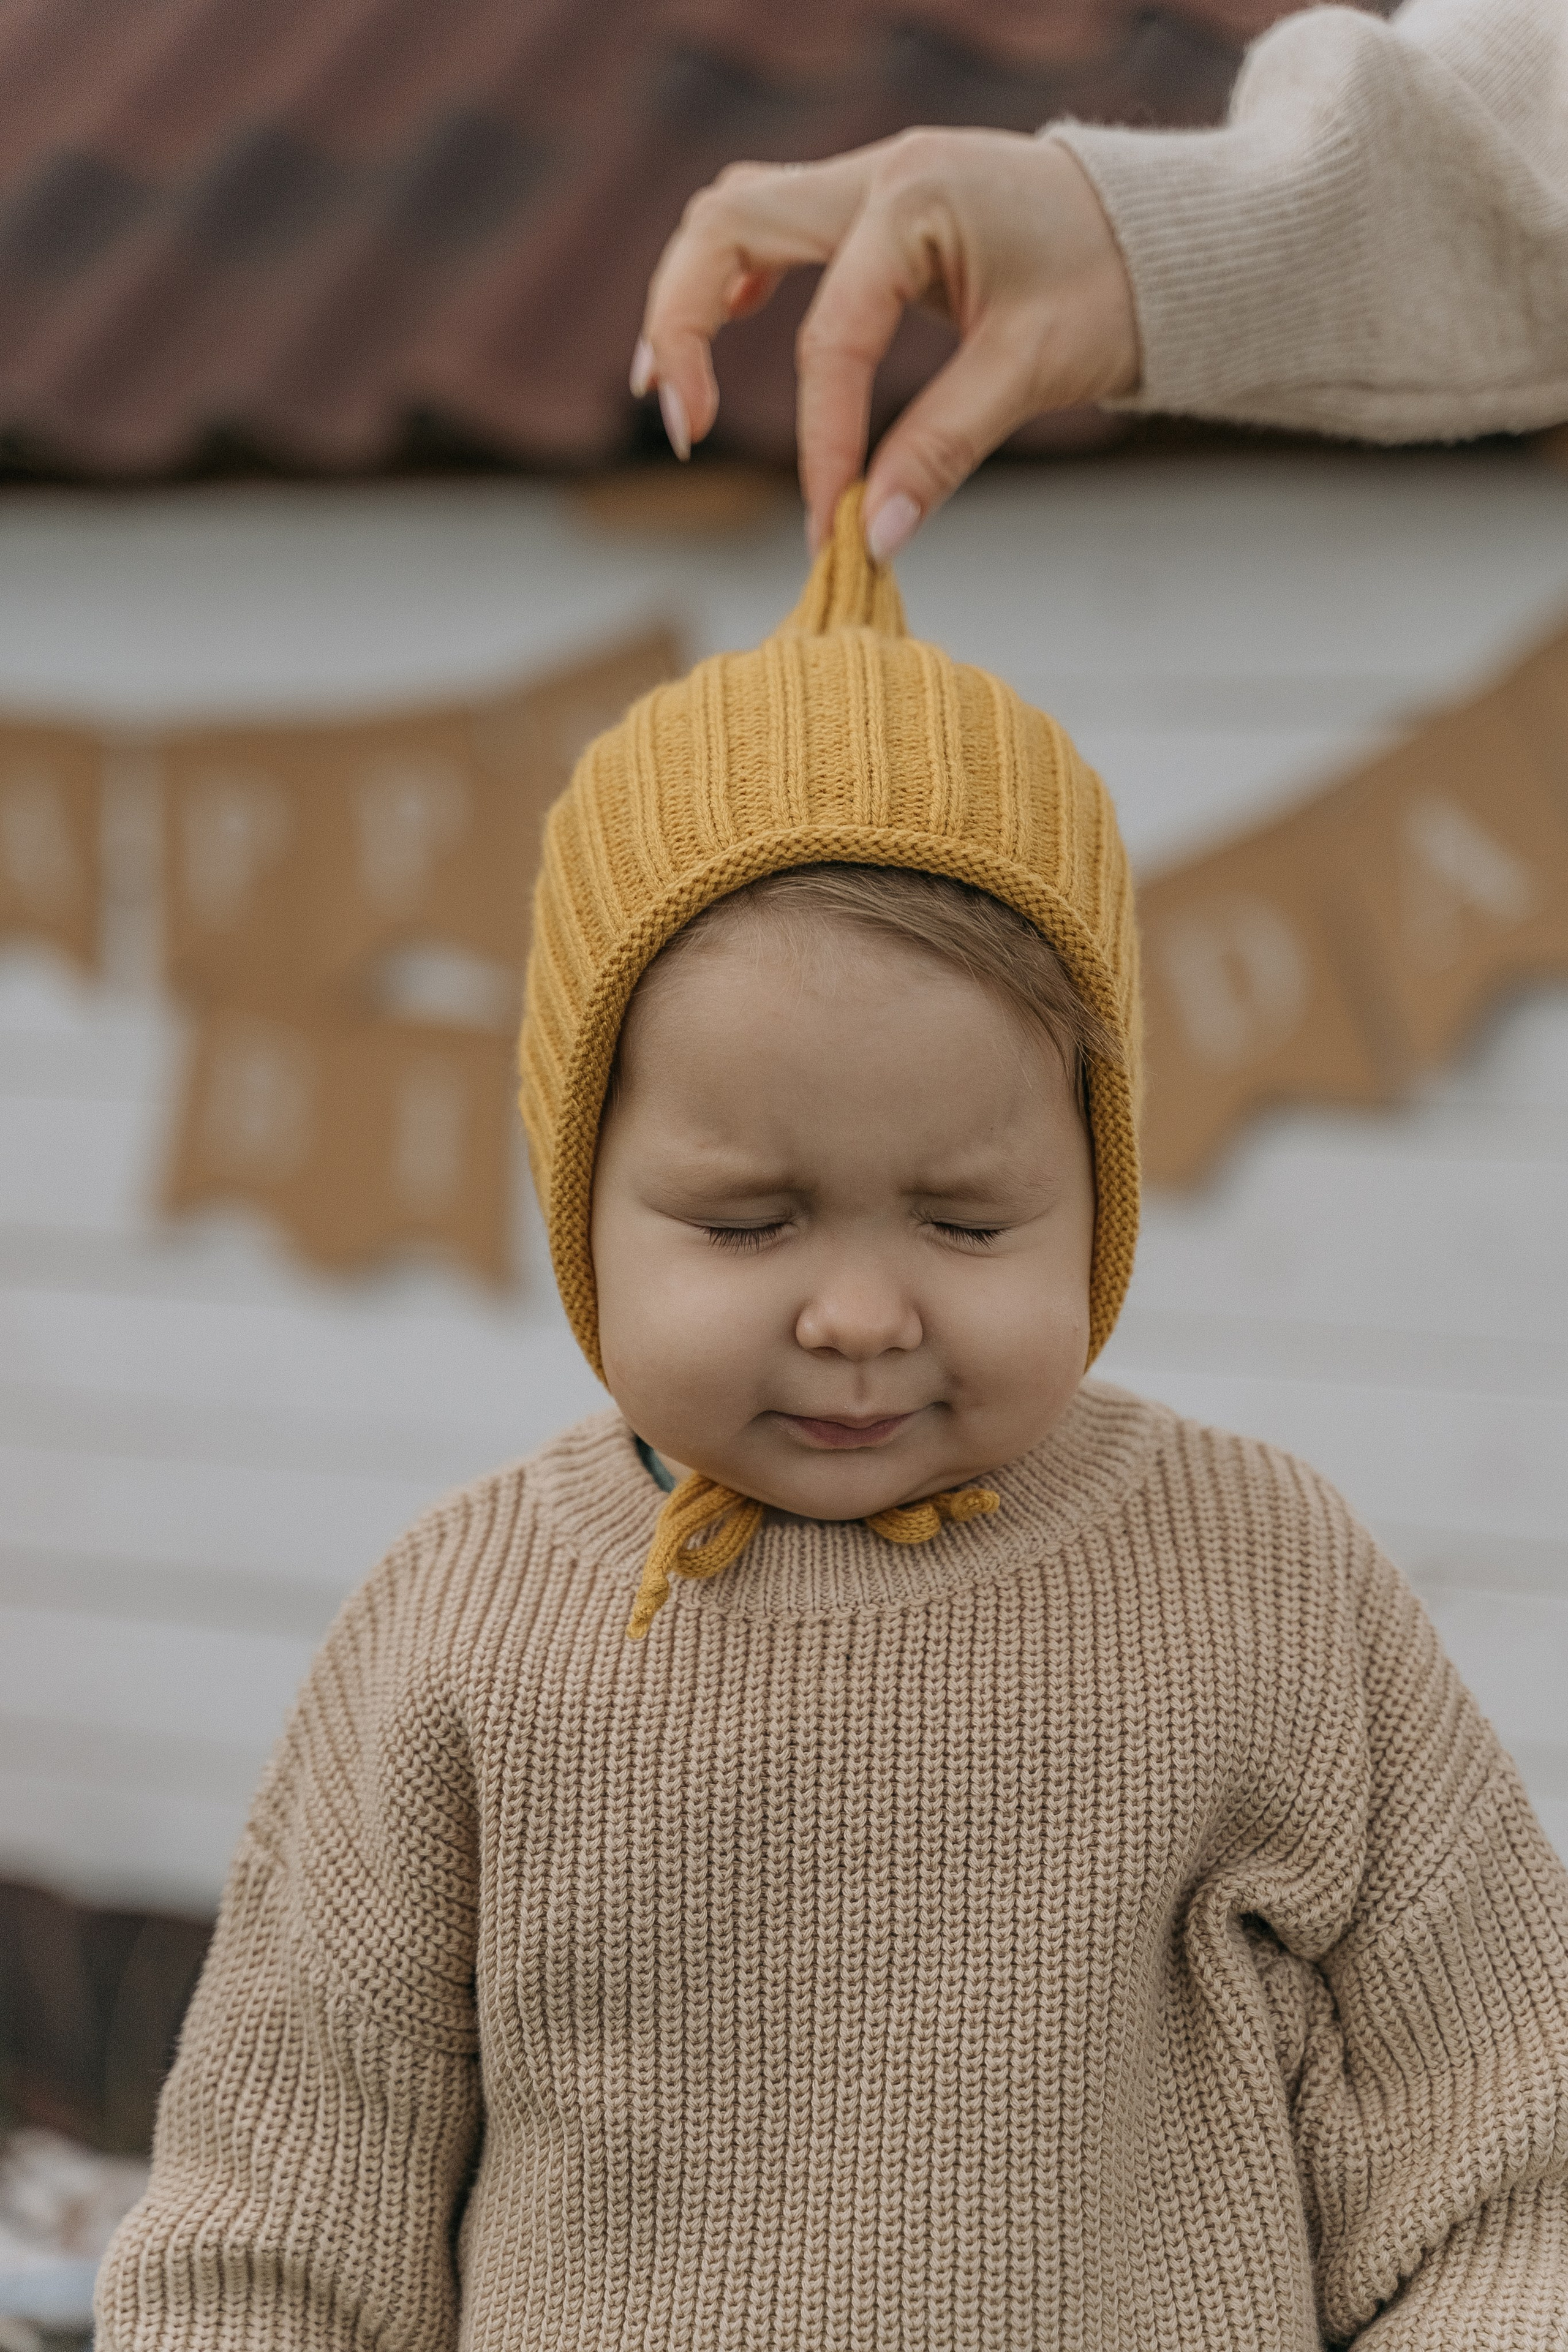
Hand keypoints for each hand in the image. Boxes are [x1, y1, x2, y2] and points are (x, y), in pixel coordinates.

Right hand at [633, 127, 1140, 557]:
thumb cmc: (1117, 283)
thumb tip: (870, 538)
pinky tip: (719, 340)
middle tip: (685, 432)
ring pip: (733, 215)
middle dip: (686, 327)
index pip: (831, 337)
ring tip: (672, 393)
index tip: (824, 525)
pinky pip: (770, 225)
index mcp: (919, 197)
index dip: (819, 442)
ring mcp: (869, 179)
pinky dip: (731, 282)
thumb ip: (941, 451)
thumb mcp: (1034, 370)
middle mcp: (879, 171)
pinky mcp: (872, 206)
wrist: (1167, 230)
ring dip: (690, 296)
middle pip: (726, 226)